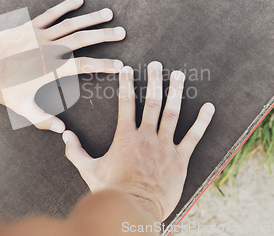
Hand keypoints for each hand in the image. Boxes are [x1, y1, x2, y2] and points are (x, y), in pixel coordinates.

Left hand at [0, 0, 125, 131]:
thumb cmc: (3, 87)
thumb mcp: (22, 108)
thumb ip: (43, 119)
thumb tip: (62, 130)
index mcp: (53, 68)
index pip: (85, 66)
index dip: (104, 65)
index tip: (120, 66)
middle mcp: (51, 49)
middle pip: (84, 40)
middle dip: (105, 36)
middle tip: (122, 33)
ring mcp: (42, 35)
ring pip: (72, 24)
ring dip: (91, 19)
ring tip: (109, 14)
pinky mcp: (32, 26)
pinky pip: (52, 13)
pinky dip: (66, 6)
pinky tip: (78, 0)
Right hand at [62, 62, 214, 220]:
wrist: (133, 209)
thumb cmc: (111, 190)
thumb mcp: (88, 170)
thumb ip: (75, 151)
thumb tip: (64, 135)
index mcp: (126, 137)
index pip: (125, 103)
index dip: (126, 83)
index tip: (127, 68)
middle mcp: (146, 137)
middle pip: (152, 102)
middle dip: (155, 80)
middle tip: (157, 64)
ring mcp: (165, 147)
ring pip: (172, 114)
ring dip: (176, 93)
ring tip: (180, 75)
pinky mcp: (180, 160)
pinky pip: (194, 137)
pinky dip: (202, 121)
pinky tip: (209, 107)